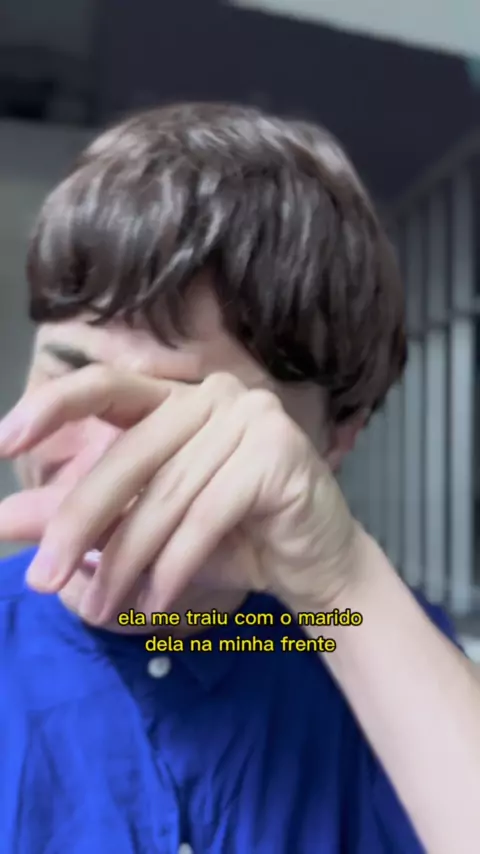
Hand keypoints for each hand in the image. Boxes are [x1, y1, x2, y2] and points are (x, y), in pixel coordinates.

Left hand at [0, 367, 357, 622]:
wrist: (312, 565)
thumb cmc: (228, 540)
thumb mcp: (144, 528)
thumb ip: (82, 517)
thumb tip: (5, 521)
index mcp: (176, 398)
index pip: (106, 387)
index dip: (52, 407)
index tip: (1, 443)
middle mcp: (213, 394)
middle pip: (130, 456)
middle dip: (79, 523)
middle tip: (41, 579)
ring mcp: (251, 415)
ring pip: (166, 494)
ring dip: (127, 561)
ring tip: (105, 610)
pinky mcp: (277, 451)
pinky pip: (207, 514)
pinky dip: (175, 565)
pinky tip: (157, 602)